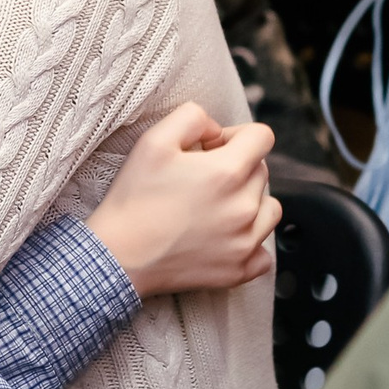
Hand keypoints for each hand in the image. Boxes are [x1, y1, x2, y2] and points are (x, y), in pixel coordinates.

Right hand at [88, 104, 281, 297]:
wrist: (119, 256)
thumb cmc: (134, 198)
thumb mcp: (154, 139)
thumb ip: (193, 118)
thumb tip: (216, 130)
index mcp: (228, 172)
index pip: (262, 137)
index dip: (236, 135)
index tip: (212, 148)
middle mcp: (244, 208)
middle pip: (262, 171)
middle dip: (238, 167)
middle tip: (201, 179)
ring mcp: (245, 242)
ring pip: (269, 209)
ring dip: (249, 202)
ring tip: (215, 207)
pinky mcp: (239, 270)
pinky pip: (264, 252)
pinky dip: (249, 242)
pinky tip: (223, 237)